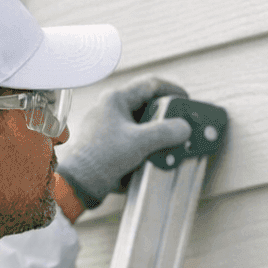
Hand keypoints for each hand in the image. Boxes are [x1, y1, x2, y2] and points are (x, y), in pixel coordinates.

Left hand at [56, 77, 193, 208]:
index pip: (151, 85)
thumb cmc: (102, 158)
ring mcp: (109, 125)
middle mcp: (111, 108)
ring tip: (172, 141)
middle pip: (148, 104)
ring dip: (159, 131)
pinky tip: (158, 153)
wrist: (80, 182)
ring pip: (142, 121)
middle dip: (167, 115)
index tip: (187, 102)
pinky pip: (135, 136)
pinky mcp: (109, 141)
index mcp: (116, 99)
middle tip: (182, 124)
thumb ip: (165, 132)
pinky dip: (149, 142)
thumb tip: (184, 128)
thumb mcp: (139, 143)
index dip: (173, 91)